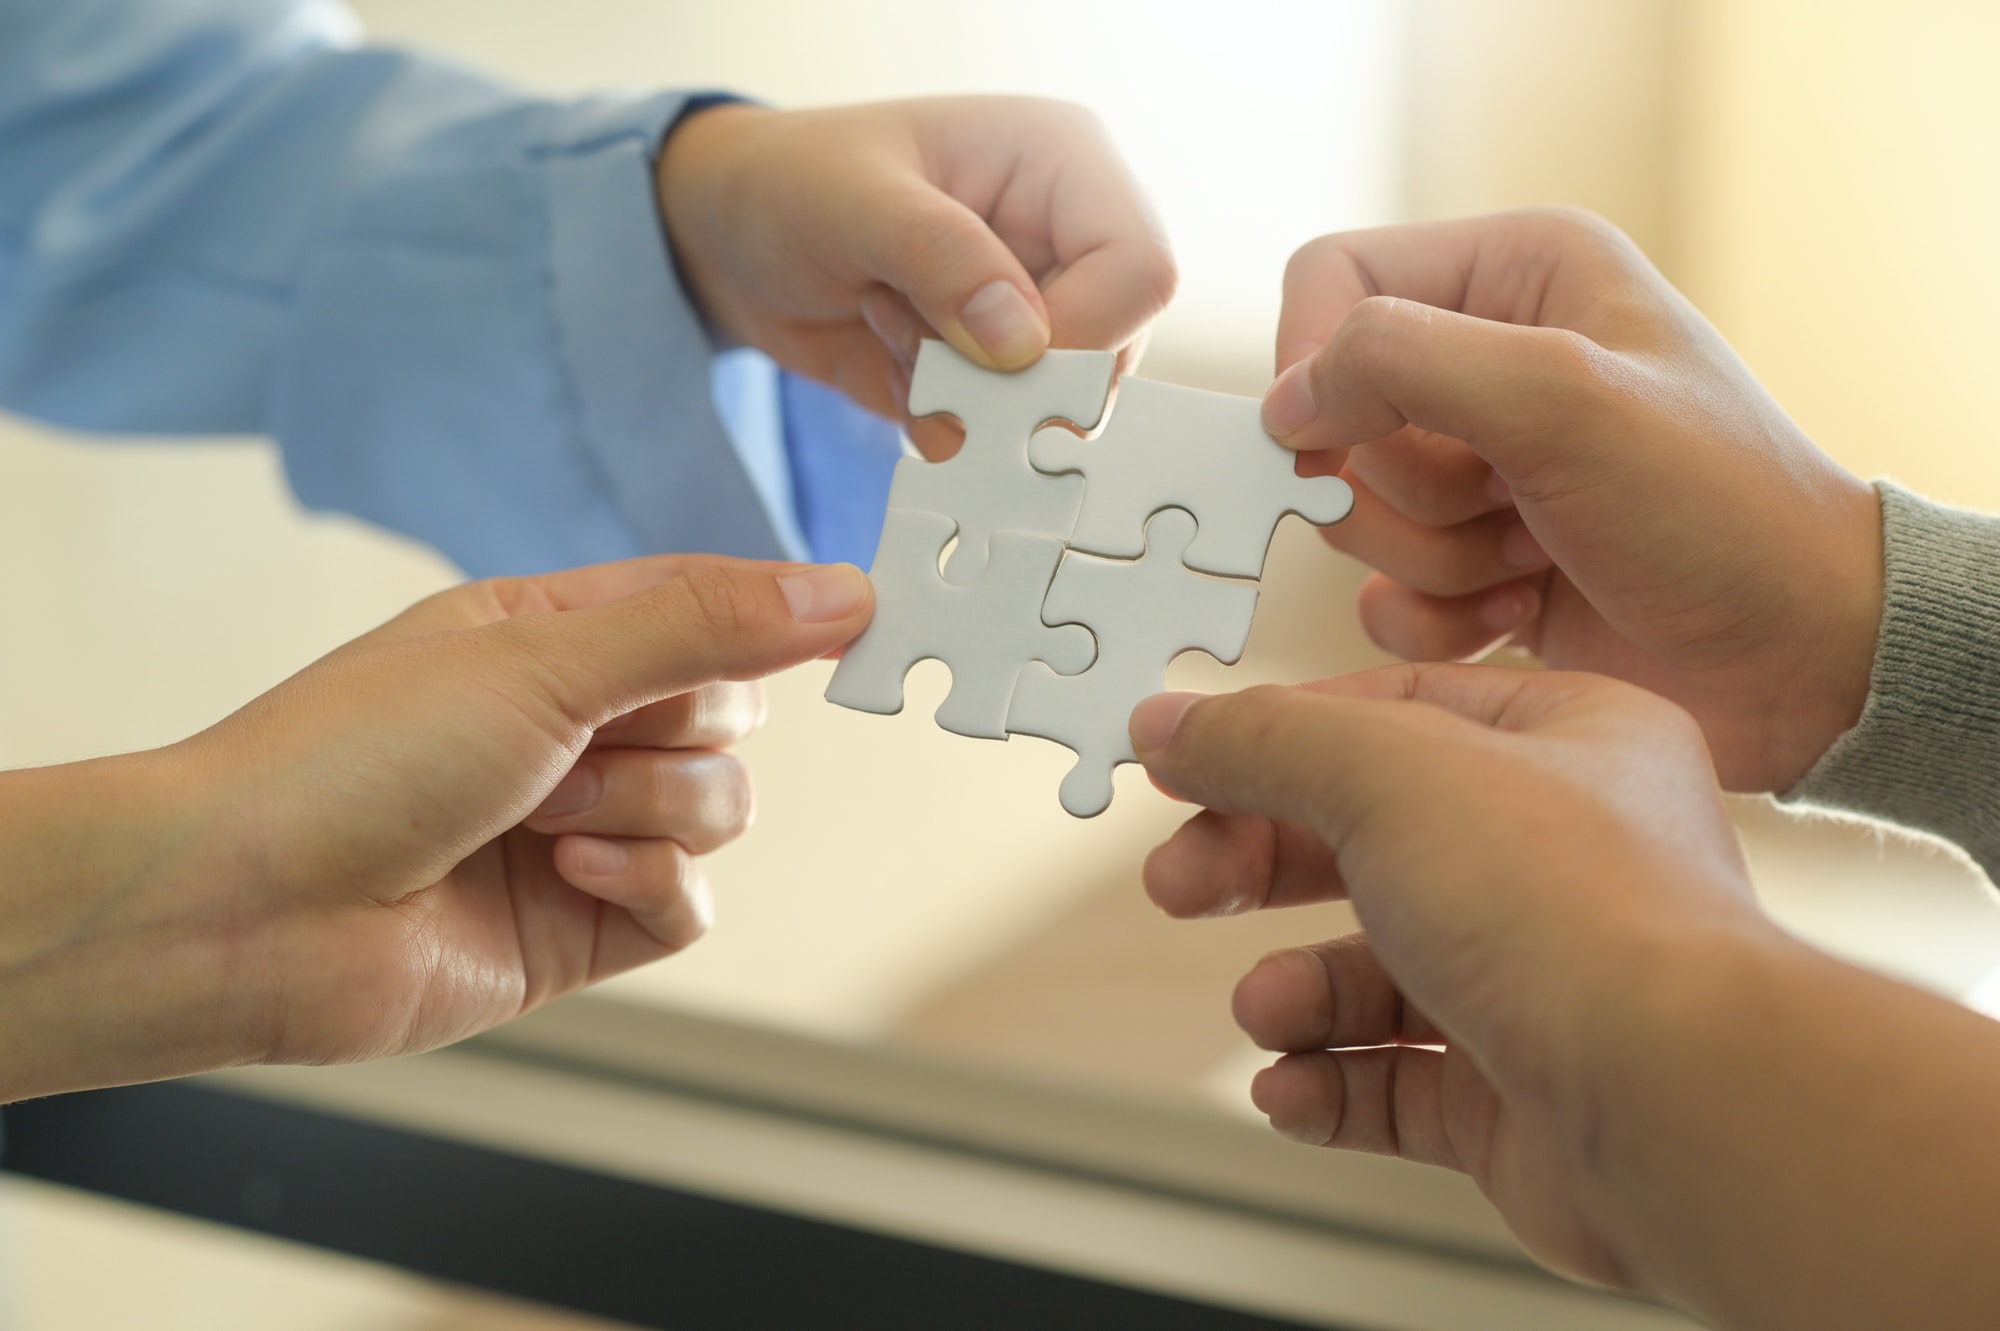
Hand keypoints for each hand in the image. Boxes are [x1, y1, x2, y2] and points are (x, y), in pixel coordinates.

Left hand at [0, 556, 871, 1099]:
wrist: (244, 913)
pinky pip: (689, 902)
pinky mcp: (581, 923)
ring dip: (645, 808)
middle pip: (729, 714)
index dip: (782, 610)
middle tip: (576, 740)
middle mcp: (573, 727)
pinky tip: (568, 872)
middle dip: (671, 730)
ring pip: (719, 809)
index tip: (862, 614)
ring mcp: (582, 827)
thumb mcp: (541, 661)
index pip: (707, 602)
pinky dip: (644, 884)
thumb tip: (838, 592)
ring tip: (540, 817)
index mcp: (552, 636)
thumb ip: (703, 628)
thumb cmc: (350, 761)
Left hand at [658, 97, 1175, 454]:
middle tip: (907, 334)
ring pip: (1054, 408)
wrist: (724, 239)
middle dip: (1003, 377)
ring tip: (886, 323)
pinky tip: (885, 355)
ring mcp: (1036, 312)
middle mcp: (1068, 239)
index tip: (991, 358)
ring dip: (958, 397)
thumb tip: (1024, 341)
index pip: (1139, 271)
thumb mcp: (852, 200)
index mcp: (1064, 164)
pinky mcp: (997, 374)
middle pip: (1108, 354)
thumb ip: (941, 258)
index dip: (1080, 336)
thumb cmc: (787, 182)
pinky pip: (998, 435)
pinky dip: (935, 421)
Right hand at [1130, 668, 1999, 1327]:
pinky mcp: (1523, 1091)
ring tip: (1267, 1009)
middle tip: (1182, 882)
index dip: (1278, 738)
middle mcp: (1564, 860)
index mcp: (1567, 743)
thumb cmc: (1585, 918)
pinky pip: (1397, 1082)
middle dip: (1261, 867)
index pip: (1393, 714)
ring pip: (1378, 973)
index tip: (1187, 764)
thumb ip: (1264, 742)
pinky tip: (1293, 1085)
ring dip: (1298, 993)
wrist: (1674, 1106)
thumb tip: (1171, 726)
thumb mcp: (1389, 773)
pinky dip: (1330, 1083)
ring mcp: (1544, 981)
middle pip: (1369, 844)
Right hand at [1260, 208, 1882, 790]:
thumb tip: (1283, 403)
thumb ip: (1401, 363)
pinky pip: (1381, 593)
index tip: (1331, 443)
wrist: (1801, 658)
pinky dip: (1437, 619)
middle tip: (1508, 505)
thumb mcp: (1560, 396)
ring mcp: (1481, 469)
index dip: (1314, 362)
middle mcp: (1491, 359)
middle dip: (1409, 486)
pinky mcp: (1475, 565)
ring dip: (1435, 557)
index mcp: (1517, 273)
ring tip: (1534, 560)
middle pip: (1337, 414)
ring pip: (1356, 512)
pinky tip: (1520, 615)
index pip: (1335, 277)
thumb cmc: (1716, 508)